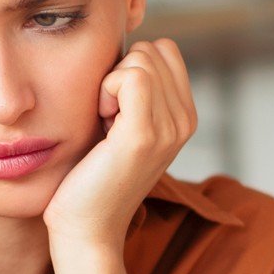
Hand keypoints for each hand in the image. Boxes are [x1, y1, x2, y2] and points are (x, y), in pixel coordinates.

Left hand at [44, 39, 196, 248]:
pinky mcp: (144, 135)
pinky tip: (102, 122)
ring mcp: (170, 128)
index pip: (165, 50)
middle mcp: (186, 121)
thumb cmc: (92, 174)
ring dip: (111, 83)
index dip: (132, 67)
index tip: (116, 107)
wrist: (87, 228)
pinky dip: (107, 90)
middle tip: (108, 118)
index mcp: (185, 117)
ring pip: (141, 59)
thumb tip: (126, 46)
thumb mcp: (124, 125)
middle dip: (121, 73)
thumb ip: (135, 90)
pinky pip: (131, 76)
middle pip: (153, 50)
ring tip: (106, 124)